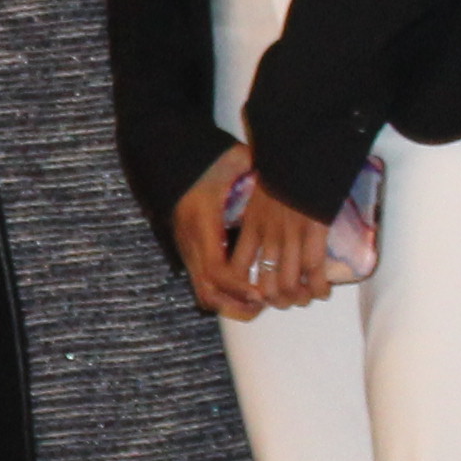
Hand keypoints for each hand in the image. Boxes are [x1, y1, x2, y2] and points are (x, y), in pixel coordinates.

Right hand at [174, 146, 264, 319]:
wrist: (174, 157)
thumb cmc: (208, 160)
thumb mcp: (235, 162)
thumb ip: (257, 172)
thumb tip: (285, 179)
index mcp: (202, 222)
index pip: (215, 268)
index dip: (238, 286)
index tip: (260, 292)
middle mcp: (191, 240)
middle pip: (206, 290)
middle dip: (235, 303)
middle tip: (263, 302)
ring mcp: (187, 248)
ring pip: (203, 291)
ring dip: (230, 302)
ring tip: (258, 301)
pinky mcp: (189, 250)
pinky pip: (203, 283)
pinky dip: (224, 293)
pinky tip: (246, 290)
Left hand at [225, 173, 341, 312]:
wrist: (302, 155)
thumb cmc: (283, 171)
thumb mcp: (259, 194)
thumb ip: (258, 214)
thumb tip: (261, 229)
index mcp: (252, 226)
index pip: (238, 267)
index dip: (244, 288)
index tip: (254, 293)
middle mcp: (268, 237)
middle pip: (267, 284)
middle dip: (277, 300)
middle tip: (285, 301)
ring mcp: (291, 237)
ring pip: (290, 284)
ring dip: (298, 298)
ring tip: (305, 298)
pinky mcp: (315, 234)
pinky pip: (315, 271)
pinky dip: (319, 287)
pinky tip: (322, 291)